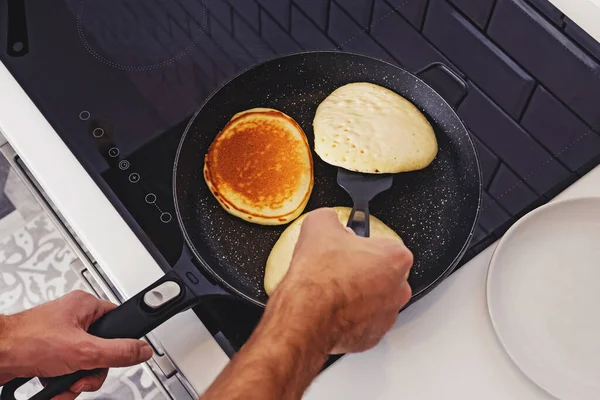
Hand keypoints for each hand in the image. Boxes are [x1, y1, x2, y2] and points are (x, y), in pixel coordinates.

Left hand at [0, 290, 152, 398]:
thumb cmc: (28, 341)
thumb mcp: (84, 351)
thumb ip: (118, 352)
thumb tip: (143, 350)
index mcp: (85, 306)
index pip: (118, 322)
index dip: (118, 344)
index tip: (115, 358)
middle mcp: (73, 318)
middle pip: (101, 350)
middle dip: (92, 371)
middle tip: (82, 375)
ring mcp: (59, 336)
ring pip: (84, 363)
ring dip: (76, 380)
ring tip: (63, 383)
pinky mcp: (47, 352)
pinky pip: (66, 370)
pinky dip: (61, 383)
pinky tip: (53, 385)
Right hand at [273, 208, 412, 354]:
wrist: (305, 315)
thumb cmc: (318, 277)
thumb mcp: (318, 224)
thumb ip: (330, 217)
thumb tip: (327, 220)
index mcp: (394, 257)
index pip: (382, 244)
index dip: (360, 244)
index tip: (345, 247)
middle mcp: (398, 289)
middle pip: (382, 273)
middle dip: (362, 270)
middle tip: (337, 268)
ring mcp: (386, 316)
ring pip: (374, 299)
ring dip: (357, 295)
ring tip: (330, 290)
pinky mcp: (371, 338)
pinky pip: (362, 322)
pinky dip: (349, 317)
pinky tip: (330, 309)